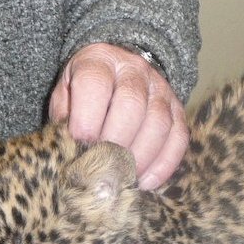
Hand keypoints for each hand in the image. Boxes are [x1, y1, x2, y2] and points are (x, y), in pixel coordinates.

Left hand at [49, 42, 187, 190]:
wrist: (118, 72)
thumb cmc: (84, 92)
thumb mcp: (66, 95)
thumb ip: (65, 117)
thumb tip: (70, 151)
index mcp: (99, 61)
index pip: (95, 83)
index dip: (88, 117)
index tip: (81, 144)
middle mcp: (134, 70)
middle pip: (132, 104)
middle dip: (115, 141)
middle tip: (103, 166)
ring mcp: (160, 89)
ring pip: (158, 123)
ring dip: (140, 157)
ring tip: (124, 178)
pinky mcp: (177, 110)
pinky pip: (178, 137)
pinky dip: (163, 164)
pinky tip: (145, 181)